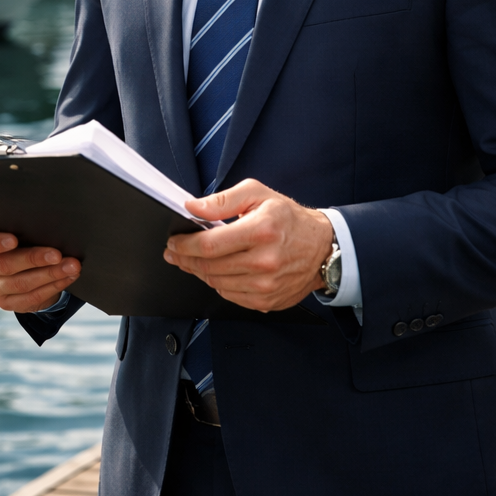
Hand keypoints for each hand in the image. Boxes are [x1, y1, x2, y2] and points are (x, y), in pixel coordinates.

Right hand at [0, 229, 80, 312]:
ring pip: (20, 284)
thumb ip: (22, 222)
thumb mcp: (17, 225)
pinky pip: (30, 298)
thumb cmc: (22, 232)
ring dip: (50, 274)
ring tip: (72, 266)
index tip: (14, 240)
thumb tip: (49, 218)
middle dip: (34, 259)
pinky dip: (53, 286)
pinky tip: (68, 277)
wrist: (24, 260)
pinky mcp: (6, 302)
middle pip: (4, 265)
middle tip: (57, 254)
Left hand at [163, 179, 334, 311]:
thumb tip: (193, 208)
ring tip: (191, 260)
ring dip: (199, 272)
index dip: (185, 245)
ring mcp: (266, 286)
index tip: (174, 242)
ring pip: (216, 283)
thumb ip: (223, 200)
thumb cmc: (289, 218)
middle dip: (185, 259)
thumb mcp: (258, 194)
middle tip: (174, 252)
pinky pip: (229, 296)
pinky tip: (216, 271)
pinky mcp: (266, 301)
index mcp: (261, 231)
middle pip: (210, 266)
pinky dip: (218, 284)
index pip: (210, 244)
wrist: (322, 247)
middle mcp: (264, 262)